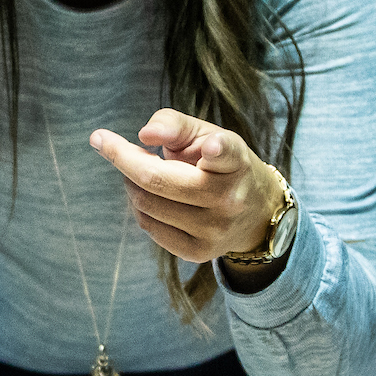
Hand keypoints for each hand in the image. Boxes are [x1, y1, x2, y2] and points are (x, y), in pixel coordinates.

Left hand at [90, 108, 284, 265]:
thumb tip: (145, 134)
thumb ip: (174, 124)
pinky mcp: (198, 252)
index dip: (217, 149)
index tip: (211, 146)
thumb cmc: (221, 164)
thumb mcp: (206, 134)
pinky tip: (152, 197)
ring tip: (142, 173)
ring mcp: (214, 230)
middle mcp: (229, 199)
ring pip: (145, 204)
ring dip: (131, 183)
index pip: (227, 154)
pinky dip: (140, 207)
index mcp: (235, 162)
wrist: (254, 213)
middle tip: (121, 149)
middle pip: (157, 180)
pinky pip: (149, 227)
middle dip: (125, 160)